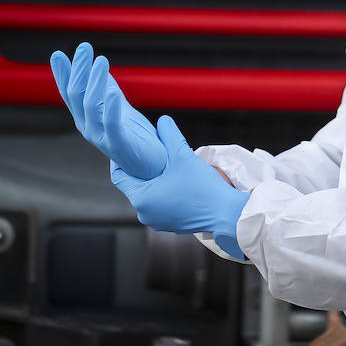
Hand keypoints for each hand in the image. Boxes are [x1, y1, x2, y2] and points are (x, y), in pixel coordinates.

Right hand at [50, 41, 165, 180]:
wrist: (152, 166)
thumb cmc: (135, 136)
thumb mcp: (119, 107)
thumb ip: (107, 88)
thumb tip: (98, 65)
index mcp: (87, 118)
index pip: (70, 93)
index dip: (63, 74)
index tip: (58, 54)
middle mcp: (89, 127)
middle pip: (78, 95)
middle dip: (80, 70)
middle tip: (84, 47)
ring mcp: (101, 137)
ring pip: (91, 106)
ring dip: (95, 81)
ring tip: (101, 60)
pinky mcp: (119, 144)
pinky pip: (112, 124)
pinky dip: (110, 108)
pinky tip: (112, 92)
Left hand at [110, 115, 251, 258]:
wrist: (226, 214)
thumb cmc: (202, 187)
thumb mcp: (183, 156)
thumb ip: (170, 135)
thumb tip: (162, 121)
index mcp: (141, 199)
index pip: (119, 176)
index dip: (121, 159)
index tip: (128, 147)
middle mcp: (145, 214)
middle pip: (136, 185)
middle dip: (143, 168)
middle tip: (153, 153)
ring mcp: (158, 222)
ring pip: (151, 195)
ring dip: (157, 180)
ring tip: (168, 166)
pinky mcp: (171, 225)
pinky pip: (162, 204)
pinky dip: (167, 192)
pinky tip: (179, 181)